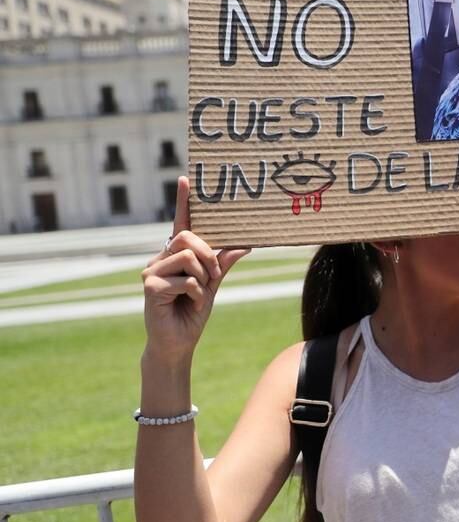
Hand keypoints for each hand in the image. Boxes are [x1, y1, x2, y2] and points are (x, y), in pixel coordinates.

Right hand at [141, 176, 249, 364]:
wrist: (178, 342)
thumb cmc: (192, 312)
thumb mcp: (213, 285)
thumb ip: (224, 263)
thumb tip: (246, 245)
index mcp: (176, 255)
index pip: (181, 224)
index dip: (183, 201)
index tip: (186, 178)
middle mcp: (161, 258)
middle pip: (188, 237)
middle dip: (208, 256)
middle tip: (212, 277)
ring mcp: (151, 271)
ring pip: (188, 257)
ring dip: (203, 278)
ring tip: (197, 294)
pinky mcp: (150, 286)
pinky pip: (186, 279)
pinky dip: (195, 293)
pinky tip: (187, 304)